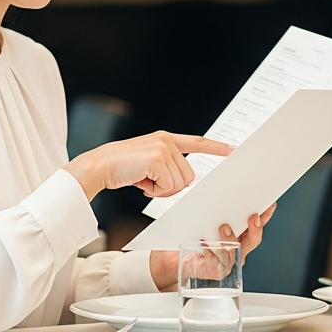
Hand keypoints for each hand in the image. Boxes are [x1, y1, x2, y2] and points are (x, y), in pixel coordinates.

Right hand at [64, 132, 231, 199]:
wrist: (97, 167)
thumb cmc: (121, 169)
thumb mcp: (148, 165)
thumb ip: (167, 168)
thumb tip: (184, 182)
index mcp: (165, 139)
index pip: (196, 142)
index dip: (216, 147)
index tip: (233, 150)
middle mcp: (166, 140)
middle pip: (189, 175)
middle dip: (171, 187)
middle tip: (150, 183)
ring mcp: (162, 148)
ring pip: (180, 183)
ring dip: (162, 190)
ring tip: (143, 181)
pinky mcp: (157, 158)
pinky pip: (169, 186)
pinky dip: (155, 191)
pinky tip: (140, 183)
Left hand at [146, 203, 277, 289]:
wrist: (175, 258)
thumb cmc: (193, 236)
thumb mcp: (206, 219)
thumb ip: (215, 207)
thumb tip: (216, 186)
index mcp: (239, 235)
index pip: (256, 225)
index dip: (265, 216)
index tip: (269, 204)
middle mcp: (237, 250)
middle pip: (253, 241)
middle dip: (255, 229)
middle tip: (253, 217)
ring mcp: (227, 263)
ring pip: (234, 252)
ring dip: (230, 239)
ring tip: (223, 227)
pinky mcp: (214, 272)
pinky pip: (216, 263)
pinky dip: (211, 253)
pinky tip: (204, 243)